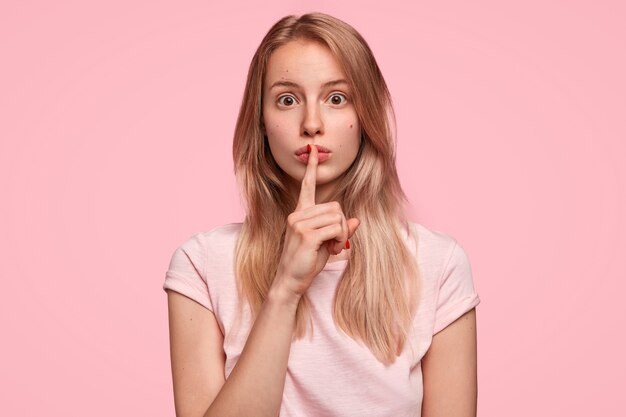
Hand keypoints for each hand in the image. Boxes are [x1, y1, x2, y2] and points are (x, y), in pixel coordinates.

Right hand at [273, 144, 359, 297]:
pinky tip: (332, 249)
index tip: (313, 149)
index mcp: (300, 213)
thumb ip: (338, 230)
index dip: (312, 168)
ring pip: (337, 216)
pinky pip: (336, 228)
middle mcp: (298, 214)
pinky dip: (340, 239)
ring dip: (342, 234)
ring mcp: (300, 223)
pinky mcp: (306, 234)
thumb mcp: (326, 244)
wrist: (290, 281)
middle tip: (336, 243)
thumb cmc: (306, 263)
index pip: (306, 186)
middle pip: (335, 206)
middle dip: (341, 225)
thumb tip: (356, 220)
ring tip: (333, 248)